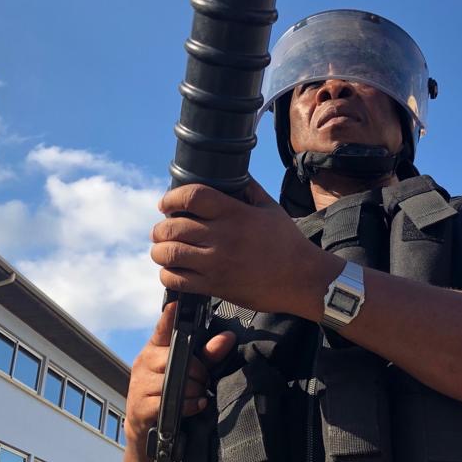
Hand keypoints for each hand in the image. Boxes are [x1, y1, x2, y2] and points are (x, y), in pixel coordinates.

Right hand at [123, 301, 235, 461]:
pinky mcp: (139, 407)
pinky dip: (188, 405)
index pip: (162, 329)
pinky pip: (168, 402)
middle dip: (198, 371)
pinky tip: (194, 407)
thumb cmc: (172, 397)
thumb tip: (228, 338)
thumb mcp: (191, 375)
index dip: (168, 317)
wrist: (148, 436)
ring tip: (199, 396)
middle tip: (204, 382)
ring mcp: (138, 385)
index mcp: (155, 349)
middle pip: (176, 358)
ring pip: (174, 381)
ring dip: (194, 390)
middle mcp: (143, 363)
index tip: (175, 305)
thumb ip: (209, 356)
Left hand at [151, 179, 338, 316]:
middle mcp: (222, 236)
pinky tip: (173, 271)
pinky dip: (168, 275)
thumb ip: (249, 190)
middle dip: (161, 229)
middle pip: (173, 226)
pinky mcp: (215, 286)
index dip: (171, 198)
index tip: (166, 204)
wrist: (302, 279)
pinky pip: (177, 280)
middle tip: (162, 231)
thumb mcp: (270, 208)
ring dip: (160, 251)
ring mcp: (217, 263)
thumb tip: (234, 175)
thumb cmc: (288, 243)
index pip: (192, 196)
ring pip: (169, 253)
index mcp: (234, 213)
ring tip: (162, 250)